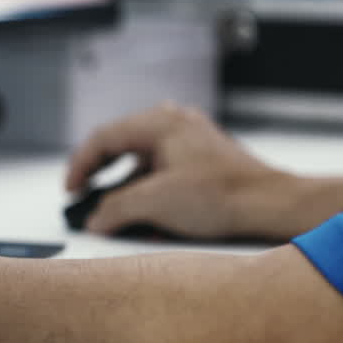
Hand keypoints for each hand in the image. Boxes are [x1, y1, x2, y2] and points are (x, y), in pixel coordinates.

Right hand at [65, 103, 285, 239]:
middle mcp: (173, 125)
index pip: (102, 138)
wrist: (272, 206)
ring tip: (114, 214)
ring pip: (139, 162)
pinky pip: (159, 173)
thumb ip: (115, 209)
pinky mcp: (198, 161)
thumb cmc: (226, 195)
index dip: (79, 166)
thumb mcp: (155, 202)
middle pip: (119, 147)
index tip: (71, 190)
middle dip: (99, 177)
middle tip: (83, 197)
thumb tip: (96, 219)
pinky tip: (147, 219)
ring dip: (123, 189)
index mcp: (159, 123)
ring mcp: (187, 141)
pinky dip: (145, 192)